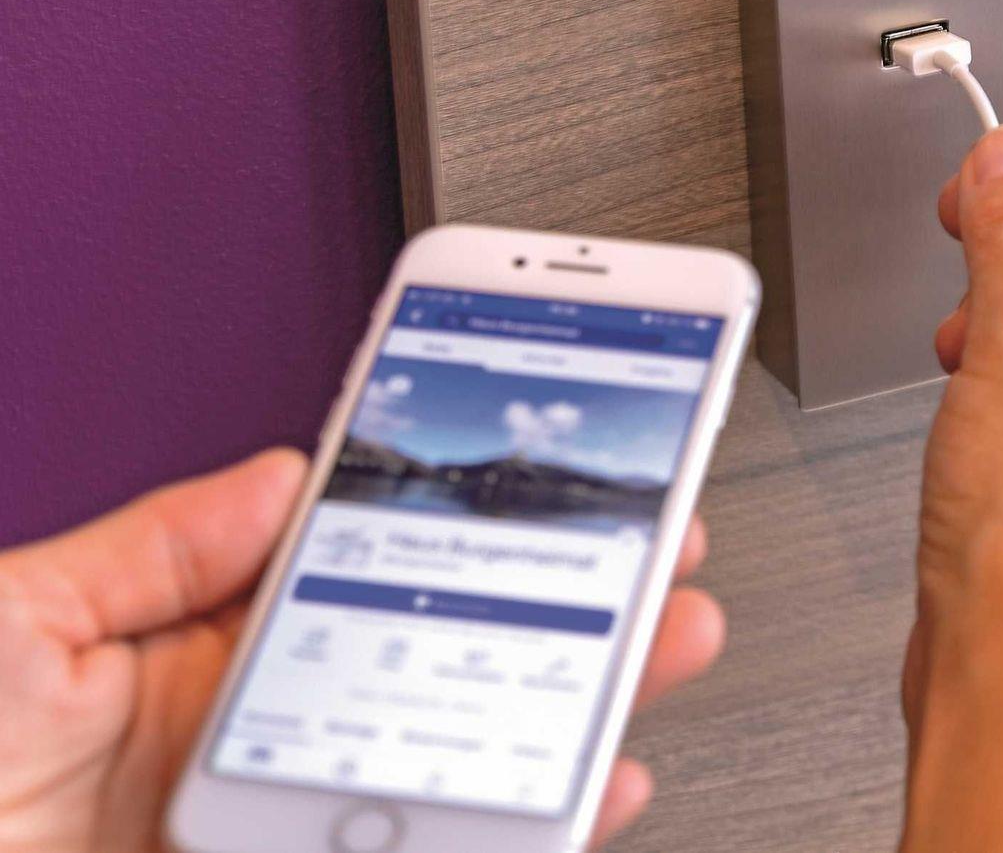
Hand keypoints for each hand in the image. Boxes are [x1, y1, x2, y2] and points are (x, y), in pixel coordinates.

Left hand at [0, 450, 723, 852]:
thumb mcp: (8, 626)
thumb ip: (150, 549)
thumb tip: (276, 471)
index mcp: (177, 664)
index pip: (353, 570)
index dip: (457, 517)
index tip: (536, 474)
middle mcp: (243, 751)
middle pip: (438, 664)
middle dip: (557, 604)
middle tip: (650, 553)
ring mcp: (278, 834)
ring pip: (454, 770)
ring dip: (568, 714)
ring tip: (651, 657)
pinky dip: (515, 835)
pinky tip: (573, 800)